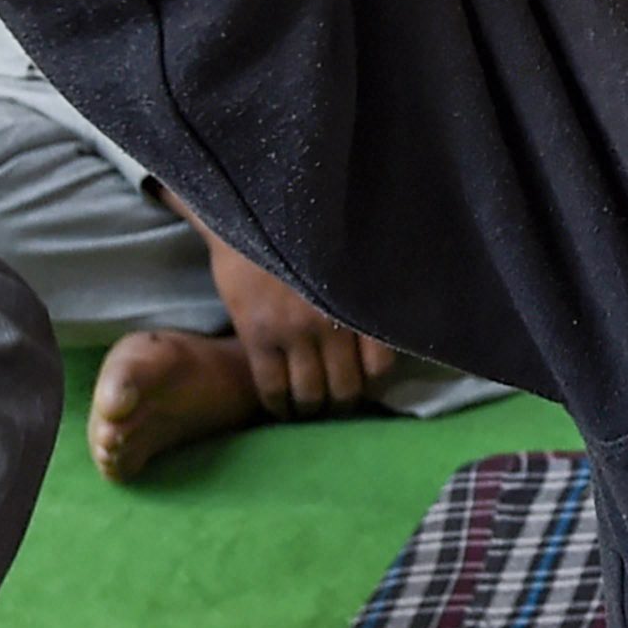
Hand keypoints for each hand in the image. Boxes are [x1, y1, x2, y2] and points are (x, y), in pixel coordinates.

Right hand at [207, 232, 389, 418]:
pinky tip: (280, 410)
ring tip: (307, 411)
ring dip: (311, 410)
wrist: (249, 216)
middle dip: (342, 403)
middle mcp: (331, 322)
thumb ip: (359, 296)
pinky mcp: (257, 336)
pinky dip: (278, 407)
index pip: (378, 364)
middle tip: (335, 405)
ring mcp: (293, 332)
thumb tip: (377, 329)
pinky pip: (272, 387)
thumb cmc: (300, 235)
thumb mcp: (346, 261)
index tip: (363, 383)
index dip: (372, 382)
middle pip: (345, 387)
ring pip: (310, 394)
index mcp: (356, 303)